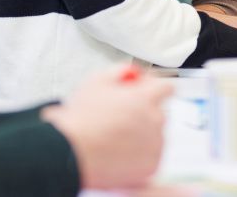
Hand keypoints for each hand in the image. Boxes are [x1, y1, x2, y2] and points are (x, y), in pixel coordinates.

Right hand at [43, 65, 172, 189]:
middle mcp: (154, 120)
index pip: (166, 87)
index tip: (145, 93)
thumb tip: (133, 74)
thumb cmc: (80, 119)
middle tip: (121, 118)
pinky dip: (139, 156)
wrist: (69, 152)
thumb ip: (121, 71)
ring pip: (156, 135)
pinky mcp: (150, 166)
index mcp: (144, 98)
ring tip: (115, 138)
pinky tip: (119, 153)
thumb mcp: (96, 81)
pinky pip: (151, 157)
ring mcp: (154, 145)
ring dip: (142, 135)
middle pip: (159, 112)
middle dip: (145, 113)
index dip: (153, 88)